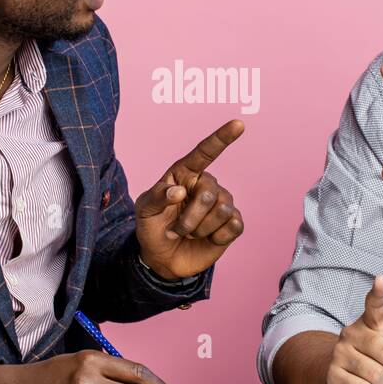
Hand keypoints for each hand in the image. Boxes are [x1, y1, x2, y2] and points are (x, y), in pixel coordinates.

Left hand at [135, 119, 244, 278]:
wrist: (162, 259)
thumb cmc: (152, 228)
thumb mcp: (144, 211)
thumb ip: (156, 197)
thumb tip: (180, 192)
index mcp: (185, 174)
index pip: (205, 152)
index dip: (221, 138)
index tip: (238, 125)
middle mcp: (206, 185)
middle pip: (210, 193)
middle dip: (190, 218)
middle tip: (176, 231)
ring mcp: (222, 204)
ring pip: (223, 211)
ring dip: (201, 229)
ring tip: (189, 234)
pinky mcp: (232, 225)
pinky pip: (234, 226)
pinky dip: (217, 237)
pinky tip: (208, 239)